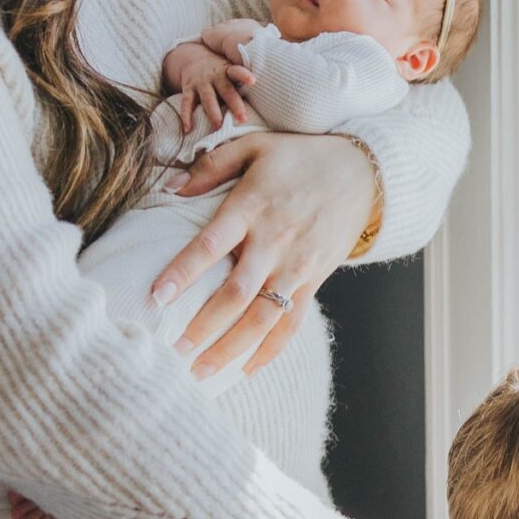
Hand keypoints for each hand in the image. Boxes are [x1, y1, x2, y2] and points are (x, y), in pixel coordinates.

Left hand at [149, 131, 377, 379]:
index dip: (184, 272)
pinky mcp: (314, 280)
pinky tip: (245, 369)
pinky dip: (270, 350)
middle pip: (237, 294)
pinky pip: (291, 323)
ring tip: (201, 372)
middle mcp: (274, 242)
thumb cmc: (300, 157)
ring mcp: (297, 266)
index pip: (212, 244)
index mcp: (252, 207)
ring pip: (262, 318)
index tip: (156, 296)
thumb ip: (211, 166)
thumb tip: (172, 188)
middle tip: (175, 351)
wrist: (361, 172)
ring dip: (231, 348)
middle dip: (204, 327)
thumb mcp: (254, 146)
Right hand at [164, 41, 253, 135]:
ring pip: (207, 98)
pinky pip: (186, 103)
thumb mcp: (230, 70)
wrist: (193, 57)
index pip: (237, 71)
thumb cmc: (220, 71)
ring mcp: (200, 82)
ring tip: (218, 126)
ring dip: (213, 113)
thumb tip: (265, 102)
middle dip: (234, 104)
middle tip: (243, 118)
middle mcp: (214, 76)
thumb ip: (241, 83)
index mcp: (227, 71)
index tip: (253, 80)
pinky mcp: (188, 89)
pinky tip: (188, 129)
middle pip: (225, 90)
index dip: (244, 75)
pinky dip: (186, 116)